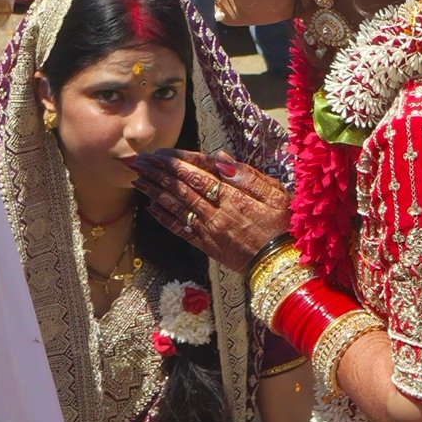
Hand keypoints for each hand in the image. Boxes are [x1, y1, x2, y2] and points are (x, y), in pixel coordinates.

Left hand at [128, 149, 291, 271]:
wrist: (282, 266)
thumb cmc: (284, 226)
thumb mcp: (276, 195)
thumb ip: (249, 176)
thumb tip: (221, 157)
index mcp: (233, 198)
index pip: (197, 176)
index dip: (174, 165)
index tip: (156, 154)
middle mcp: (217, 214)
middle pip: (181, 190)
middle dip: (157, 174)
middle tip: (137, 162)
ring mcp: (210, 232)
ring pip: (177, 208)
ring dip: (155, 193)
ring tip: (137, 179)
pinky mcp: (208, 247)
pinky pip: (182, 231)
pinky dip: (165, 219)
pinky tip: (150, 208)